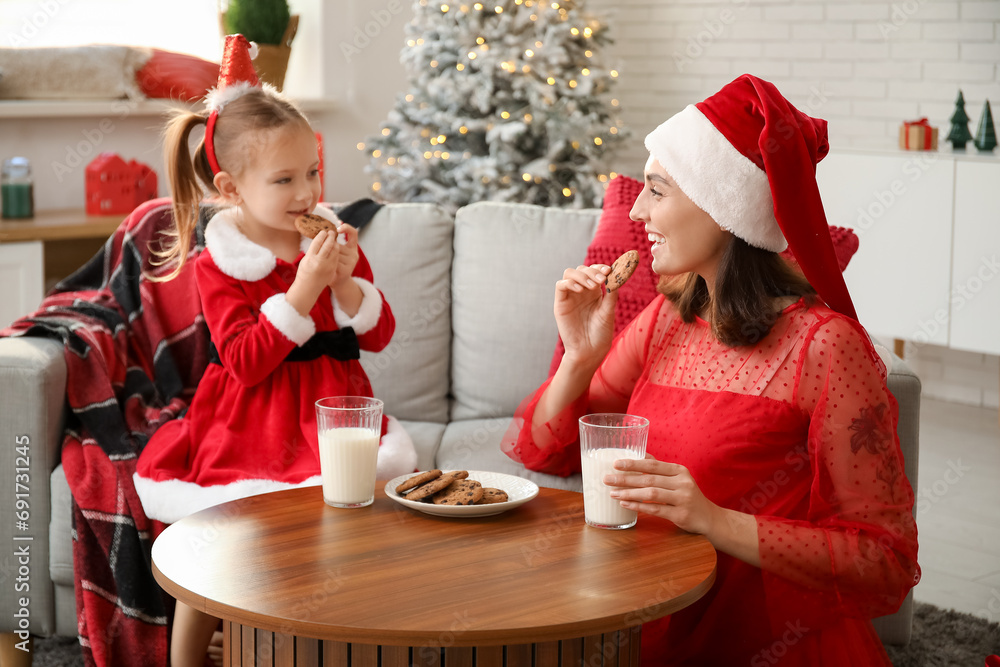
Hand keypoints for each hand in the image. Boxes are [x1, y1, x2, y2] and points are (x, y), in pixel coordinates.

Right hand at [286, 229, 338, 315]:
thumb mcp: (305, 260)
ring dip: (335, 243)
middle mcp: (320, 261)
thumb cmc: (304, 273)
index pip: (318, 242)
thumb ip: (312, 251)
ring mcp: (328, 266)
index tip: (323, 231)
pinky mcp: (333, 270)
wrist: (308, 289)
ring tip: (333, 238)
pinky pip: (336, 257)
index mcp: (310, 258)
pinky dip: (336, 251)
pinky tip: (334, 248)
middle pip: (328, 245)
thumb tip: (319, 240)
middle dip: (330, 236)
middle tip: (331, 232)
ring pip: (335, 250)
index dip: (321, 235)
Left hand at [330, 223, 359, 288]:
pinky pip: (332, 261)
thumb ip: (335, 243)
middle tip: (327, 256)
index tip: (338, 229)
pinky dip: (327, 264)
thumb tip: (327, 231)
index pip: (353, 233)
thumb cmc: (335, 264)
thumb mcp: (338, 252)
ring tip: (328, 263)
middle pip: (337, 245)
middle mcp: (354, 254)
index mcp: (353, 248)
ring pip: (334, 253)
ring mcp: (351, 262)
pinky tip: (327, 268)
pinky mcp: (346, 270)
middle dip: (329, 248)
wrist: (338, 282)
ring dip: (327, 257)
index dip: (346, 228)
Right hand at [554, 264, 617, 366]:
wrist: (589, 352)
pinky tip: (580, 290)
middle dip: (592, 271)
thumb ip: (611, 295)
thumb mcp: (608, 312)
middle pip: (582, 269)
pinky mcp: (560, 303)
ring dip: (582, 275)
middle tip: (602, 279)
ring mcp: (570, 296)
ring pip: (570, 273)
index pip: (595, 271)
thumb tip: (617, 276)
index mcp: (595, 292)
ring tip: (593, 286)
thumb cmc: (600, 334)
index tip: (610, 270)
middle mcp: (582, 292)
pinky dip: (569, 283)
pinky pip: (560, 285)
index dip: (601, 267)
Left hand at [605, 457, 723, 536]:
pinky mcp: (681, 515)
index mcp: (679, 471)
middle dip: (626, 478)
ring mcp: (683, 499)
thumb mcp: (679, 478)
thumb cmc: (688, 496)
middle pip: (649, 478)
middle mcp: (682, 483)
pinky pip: (655, 509)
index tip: (615, 463)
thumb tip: (640, 454)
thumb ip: (661, 468)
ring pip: (651, 494)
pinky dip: (638, 506)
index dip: (633, 463)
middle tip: (607, 479)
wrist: (710, 518)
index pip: (653, 464)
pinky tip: (625, 504)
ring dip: (629, 493)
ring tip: (613, 493)